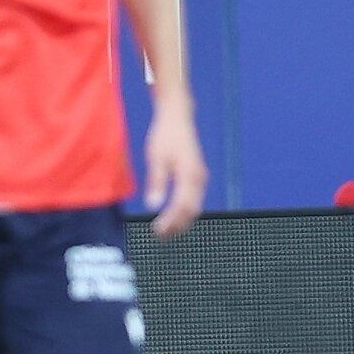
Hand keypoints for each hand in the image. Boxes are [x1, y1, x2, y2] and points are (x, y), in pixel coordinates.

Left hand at [144, 99, 206, 238]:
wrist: (178, 117)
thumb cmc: (165, 135)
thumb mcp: (156, 158)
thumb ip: (156, 182)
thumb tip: (153, 205)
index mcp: (190, 175)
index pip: (183, 206)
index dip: (171, 221)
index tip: (157, 230)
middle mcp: (199, 179)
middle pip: (192, 211)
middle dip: (177, 226)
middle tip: (160, 236)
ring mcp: (200, 178)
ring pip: (194, 207)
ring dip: (181, 221)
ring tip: (165, 231)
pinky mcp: (197, 177)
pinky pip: (193, 200)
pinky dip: (183, 212)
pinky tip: (172, 216)